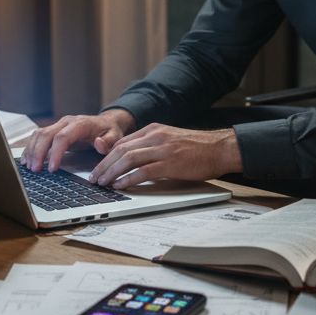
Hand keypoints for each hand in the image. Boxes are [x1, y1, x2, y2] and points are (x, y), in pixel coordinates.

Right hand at [22, 109, 135, 171]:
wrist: (107, 122)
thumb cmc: (110, 131)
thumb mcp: (115, 137)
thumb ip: (108, 142)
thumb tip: (99, 144)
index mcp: (80, 124)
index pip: (63, 137)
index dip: (55, 153)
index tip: (52, 169)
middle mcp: (66, 122)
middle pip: (46, 135)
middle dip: (38, 153)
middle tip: (35, 170)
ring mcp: (59, 125)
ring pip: (39, 134)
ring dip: (32, 150)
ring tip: (29, 167)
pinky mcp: (54, 129)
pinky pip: (38, 136)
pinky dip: (31, 147)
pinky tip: (27, 159)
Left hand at [88, 124, 242, 188]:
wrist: (220, 148)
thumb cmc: (199, 148)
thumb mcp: (171, 140)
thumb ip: (153, 145)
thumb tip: (134, 159)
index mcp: (154, 129)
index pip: (123, 142)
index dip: (107, 156)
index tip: (100, 167)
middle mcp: (155, 136)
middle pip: (121, 149)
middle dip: (104, 165)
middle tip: (95, 178)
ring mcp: (162, 149)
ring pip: (128, 159)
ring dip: (112, 172)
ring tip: (103, 183)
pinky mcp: (170, 163)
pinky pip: (143, 171)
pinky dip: (128, 179)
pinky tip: (120, 185)